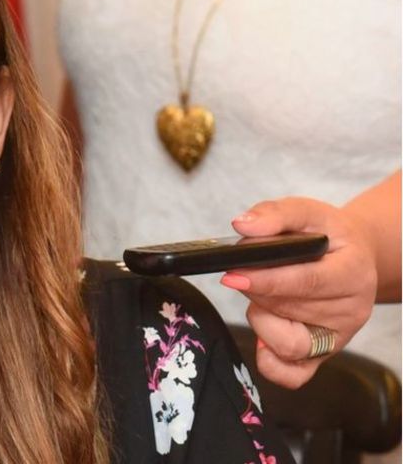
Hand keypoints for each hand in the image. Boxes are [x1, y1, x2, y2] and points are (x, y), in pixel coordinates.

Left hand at [220, 197, 376, 388]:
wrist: (354, 257)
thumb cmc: (328, 236)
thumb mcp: (308, 212)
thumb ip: (275, 214)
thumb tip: (242, 225)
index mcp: (353, 271)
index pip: (307, 282)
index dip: (265, 281)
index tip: (232, 274)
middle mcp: (351, 310)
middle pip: (291, 310)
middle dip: (257, 293)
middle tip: (246, 274)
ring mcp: (338, 337)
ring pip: (289, 344)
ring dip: (262, 319)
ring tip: (262, 298)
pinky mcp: (323, 356)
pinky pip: (292, 375)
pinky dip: (269, 359)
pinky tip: (263, 333)